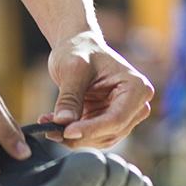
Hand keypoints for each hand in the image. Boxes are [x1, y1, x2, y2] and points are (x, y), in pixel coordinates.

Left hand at [41, 31, 154, 147]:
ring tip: (48, 125)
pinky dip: (71, 134)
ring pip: (100, 139)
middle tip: (51, 130)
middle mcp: (136, 104)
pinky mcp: (108, 121)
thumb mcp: (72, 69)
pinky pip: (91, 135)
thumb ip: (69, 97)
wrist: (77, 46)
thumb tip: (63, 122)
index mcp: (137, 87)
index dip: (91, 129)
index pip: (116, 119)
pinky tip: (52, 124)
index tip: (66, 131)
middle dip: (79, 135)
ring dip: (73, 138)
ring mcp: (123, 114)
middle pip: (110, 133)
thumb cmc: (79, 50)